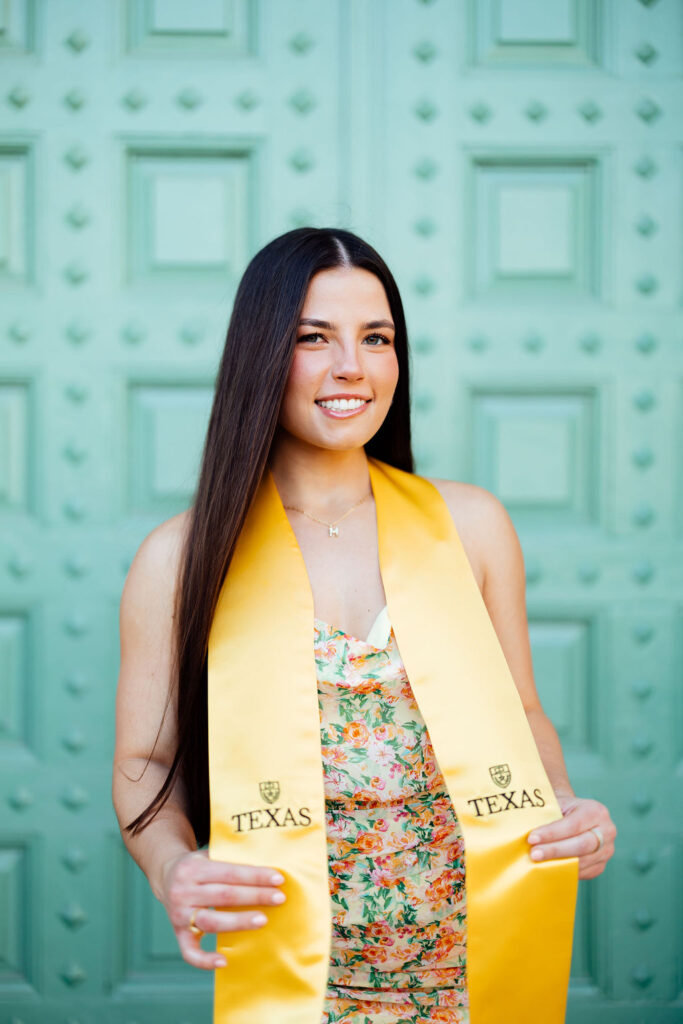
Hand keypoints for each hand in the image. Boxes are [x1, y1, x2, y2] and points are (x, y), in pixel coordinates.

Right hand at [159, 849, 286, 970]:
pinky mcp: (178, 933)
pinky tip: (224, 961)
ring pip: (211, 921)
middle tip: (279, 898)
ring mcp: (179, 914)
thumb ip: (231, 860)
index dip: (255, 876)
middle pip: (224, 895)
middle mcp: (184, 891)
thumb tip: (267, 868)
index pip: (230, 872)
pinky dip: (204, 960)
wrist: (165, 875)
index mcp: (194, 868)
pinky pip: (189, 951)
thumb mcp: (208, 855)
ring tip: (263, 920)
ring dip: (239, 921)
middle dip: (255, 896)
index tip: (278, 879)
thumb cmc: (198, 866)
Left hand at [526, 794, 616, 879]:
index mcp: (596, 811)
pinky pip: (583, 872)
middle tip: (533, 854)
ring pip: (582, 861)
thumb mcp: (558, 804)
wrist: (575, 815)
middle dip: (554, 850)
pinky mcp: (600, 865)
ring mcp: (606, 850)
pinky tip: (549, 868)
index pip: (573, 825)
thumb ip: (548, 816)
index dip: (552, 833)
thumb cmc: (562, 809)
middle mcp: (607, 831)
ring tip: (537, 862)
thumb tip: (524, 830)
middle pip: (581, 845)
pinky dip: (565, 871)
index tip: (532, 838)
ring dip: (558, 863)